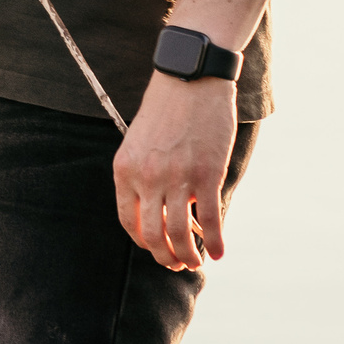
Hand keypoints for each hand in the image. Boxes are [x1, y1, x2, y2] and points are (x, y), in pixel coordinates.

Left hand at [112, 72, 237, 270]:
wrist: (190, 79)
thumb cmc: (167, 109)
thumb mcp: (139, 141)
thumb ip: (142, 173)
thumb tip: (155, 208)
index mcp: (124, 169)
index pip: (128, 221)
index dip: (143, 242)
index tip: (156, 248)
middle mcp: (146, 178)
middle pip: (153, 234)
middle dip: (166, 256)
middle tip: (178, 264)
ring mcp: (176, 178)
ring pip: (179, 234)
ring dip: (189, 256)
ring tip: (197, 263)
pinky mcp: (206, 175)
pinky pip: (209, 221)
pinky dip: (215, 242)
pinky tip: (219, 253)